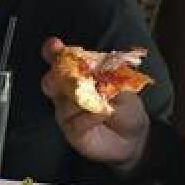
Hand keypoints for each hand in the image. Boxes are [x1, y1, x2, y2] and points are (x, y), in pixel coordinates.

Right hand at [40, 37, 149, 172]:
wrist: (134, 137)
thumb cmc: (126, 108)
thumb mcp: (123, 87)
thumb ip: (107, 77)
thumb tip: (95, 70)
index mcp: (78, 76)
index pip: (60, 60)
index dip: (54, 52)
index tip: (54, 46)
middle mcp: (66, 92)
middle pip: (50, 81)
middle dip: (56, 76)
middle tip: (72, 78)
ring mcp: (66, 112)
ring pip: (63, 103)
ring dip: (82, 101)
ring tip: (103, 104)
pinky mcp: (71, 131)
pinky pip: (73, 122)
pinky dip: (89, 117)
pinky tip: (103, 115)